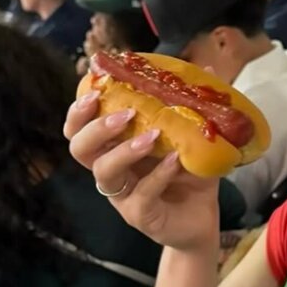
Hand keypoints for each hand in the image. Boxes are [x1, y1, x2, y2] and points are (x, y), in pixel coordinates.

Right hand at [64, 92, 220, 251]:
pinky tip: (177, 160)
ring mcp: (122, 196)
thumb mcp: (191, 138)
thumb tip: (207, 68)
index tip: (95, 89)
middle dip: (96, 126)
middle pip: (79, 148)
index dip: (79, 110)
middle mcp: (111, 171)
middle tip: (125, 113)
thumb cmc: (189, 176)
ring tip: (152, 136)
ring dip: (124, 150)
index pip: (79, 128)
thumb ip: (191, 108)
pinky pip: (141, 194)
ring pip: (104, 171)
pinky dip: (158, 175)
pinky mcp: (140, 216)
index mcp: (114, 148)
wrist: (203, 219)